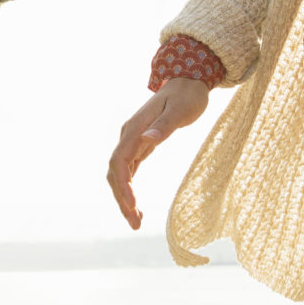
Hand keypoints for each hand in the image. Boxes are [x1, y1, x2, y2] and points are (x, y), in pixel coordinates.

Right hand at [107, 79, 209, 229]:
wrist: (188, 81)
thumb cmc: (187, 96)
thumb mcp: (181, 110)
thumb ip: (164, 126)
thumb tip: (148, 140)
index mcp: (134, 129)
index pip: (119, 162)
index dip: (122, 185)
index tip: (132, 205)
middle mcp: (128, 136)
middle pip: (115, 173)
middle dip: (122, 199)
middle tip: (135, 224)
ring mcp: (132, 141)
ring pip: (120, 175)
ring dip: (124, 199)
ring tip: (136, 222)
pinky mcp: (140, 146)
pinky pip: (129, 172)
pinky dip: (130, 190)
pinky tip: (137, 206)